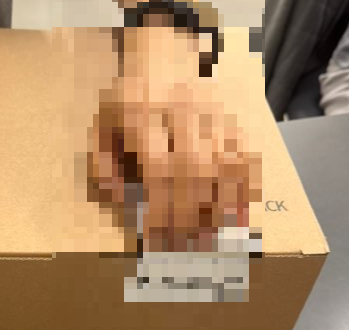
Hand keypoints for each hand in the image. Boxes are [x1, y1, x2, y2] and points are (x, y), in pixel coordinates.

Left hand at [90, 26, 260, 251]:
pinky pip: (247, 156)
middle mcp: (183, 111)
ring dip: (221, 208)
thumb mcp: (100, 126)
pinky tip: (240, 218)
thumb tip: (120, 199)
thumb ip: (101, 164)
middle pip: (194, 172)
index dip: (160, 210)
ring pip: (226, 164)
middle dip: (191, 217)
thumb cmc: (125, 102)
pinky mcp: (233, 118)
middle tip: (184, 250)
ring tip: (211, 241)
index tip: (156, 243)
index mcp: (142, 113)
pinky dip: (247, 189)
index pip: (158, 170)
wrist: (161, 60)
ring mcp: (213, 113)